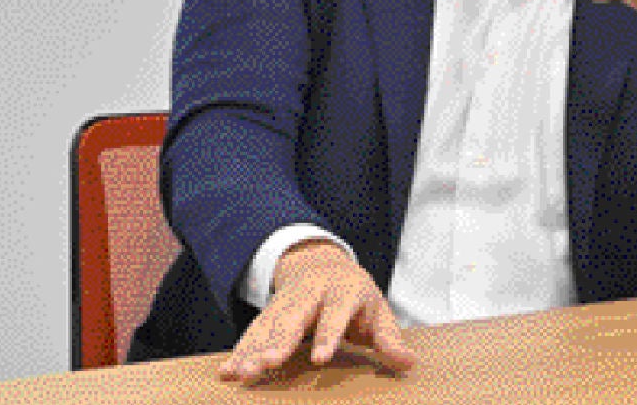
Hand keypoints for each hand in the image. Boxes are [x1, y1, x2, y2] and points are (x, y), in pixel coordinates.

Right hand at [217, 239, 415, 384]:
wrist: (321, 263)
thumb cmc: (355, 296)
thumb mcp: (378, 311)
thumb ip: (390, 339)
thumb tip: (408, 364)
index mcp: (342, 291)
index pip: (335, 314)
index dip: (328, 335)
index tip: (319, 358)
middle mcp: (310, 294)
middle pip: (293, 318)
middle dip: (279, 341)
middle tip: (268, 362)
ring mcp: (286, 302)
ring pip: (267, 326)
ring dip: (252, 350)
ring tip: (240, 373)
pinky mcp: (269, 313)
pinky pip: (252, 333)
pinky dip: (239, 351)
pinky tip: (227, 372)